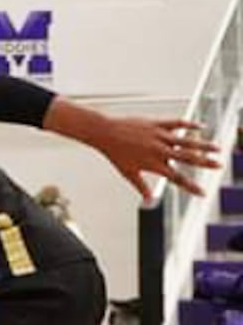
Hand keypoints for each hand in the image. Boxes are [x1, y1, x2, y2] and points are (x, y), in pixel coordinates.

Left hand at [91, 116, 220, 200]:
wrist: (106, 133)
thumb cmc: (116, 154)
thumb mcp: (128, 173)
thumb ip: (141, 187)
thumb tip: (148, 200)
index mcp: (153, 165)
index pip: (176, 178)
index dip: (190, 186)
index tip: (202, 193)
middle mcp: (159, 151)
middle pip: (187, 158)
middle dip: (205, 163)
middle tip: (218, 166)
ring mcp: (160, 136)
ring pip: (187, 141)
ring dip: (203, 145)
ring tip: (217, 148)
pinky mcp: (157, 124)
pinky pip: (177, 123)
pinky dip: (190, 125)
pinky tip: (201, 127)